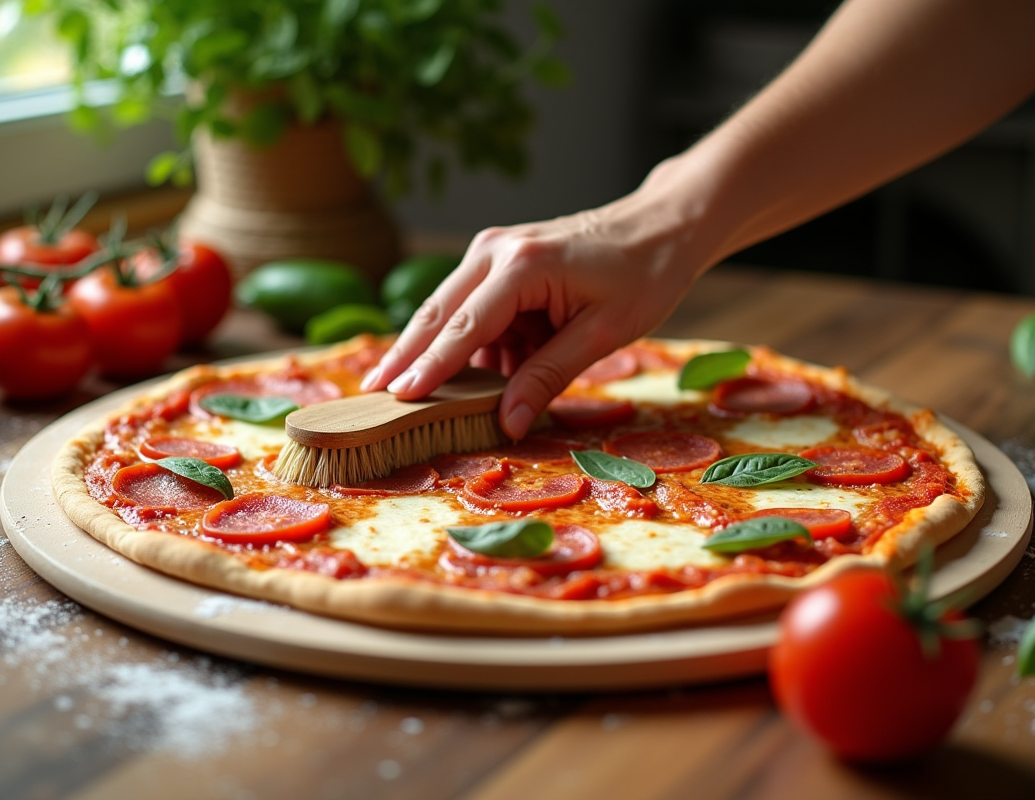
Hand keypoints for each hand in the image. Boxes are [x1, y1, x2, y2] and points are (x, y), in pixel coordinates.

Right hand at [360, 181, 709, 438]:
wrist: (661, 227)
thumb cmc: (643, 275)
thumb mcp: (603, 333)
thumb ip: (549, 376)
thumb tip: (507, 423)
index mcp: (521, 265)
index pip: (462, 326)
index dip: (430, 367)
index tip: (398, 399)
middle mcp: (494, 250)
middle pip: (437, 314)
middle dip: (406, 358)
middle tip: (373, 399)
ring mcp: (493, 252)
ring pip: (450, 313)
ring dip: (446, 358)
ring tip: (428, 402)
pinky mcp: (501, 262)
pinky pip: (475, 312)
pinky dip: (477, 346)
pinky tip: (487, 378)